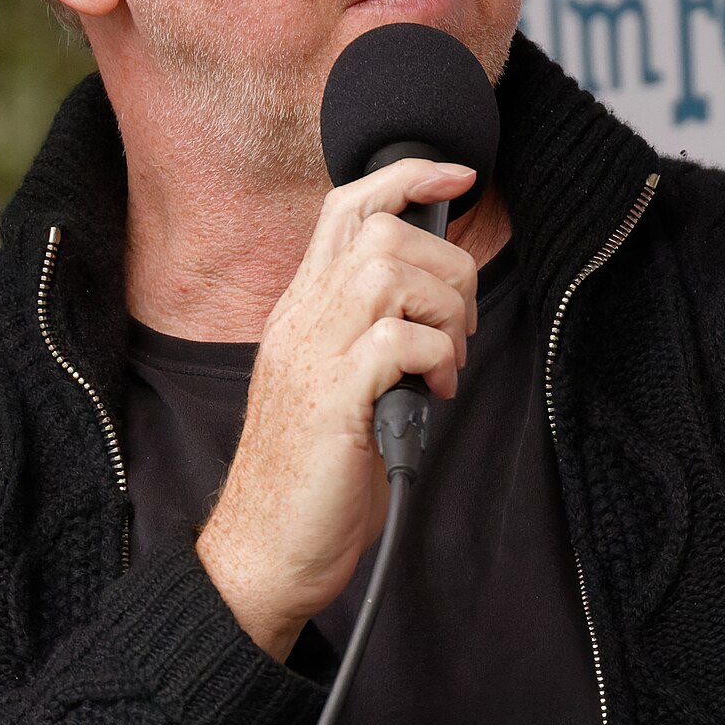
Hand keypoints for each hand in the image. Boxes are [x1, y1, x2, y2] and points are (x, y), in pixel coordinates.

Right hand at [196, 158, 478, 660]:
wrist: (264, 550)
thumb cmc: (314, 475)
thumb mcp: (343, 384)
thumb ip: (373, 336)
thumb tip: (439, 304)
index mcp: (301, 310)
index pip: (346, 207)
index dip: (407, 174)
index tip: (460, 176)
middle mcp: (300, 321)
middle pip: (383, 231)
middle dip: (448, 267)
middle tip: (458, 328)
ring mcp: (311, 358)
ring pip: (391, 272)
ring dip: (444, 311)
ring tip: (444, 363)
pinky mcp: (331, 403)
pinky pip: (394, 340)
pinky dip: (433, 357)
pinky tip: (431, 393)